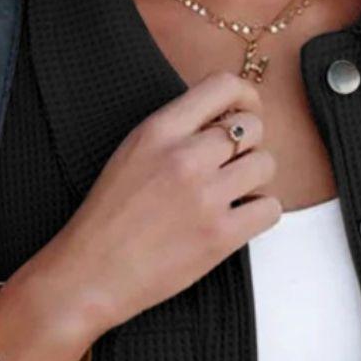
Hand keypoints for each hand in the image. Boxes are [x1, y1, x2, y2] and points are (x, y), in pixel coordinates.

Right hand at [33, 68, 280, 335]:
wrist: (90, 275)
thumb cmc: (107, 220)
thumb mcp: (130, 154)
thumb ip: (173, 132)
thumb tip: (222, 120)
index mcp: (159, 131)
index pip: (223, 86)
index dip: (245, 98)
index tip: (245, 113)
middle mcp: (184, 157)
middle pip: (253, 127)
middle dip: (249, 146)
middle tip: (233, 167)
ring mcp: (205, 197)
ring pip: (266, 165)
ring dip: (256, 179)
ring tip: (233, 195)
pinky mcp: (220, 236)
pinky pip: (270, 209)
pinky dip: (260, 213)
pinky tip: (239, 220)